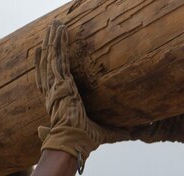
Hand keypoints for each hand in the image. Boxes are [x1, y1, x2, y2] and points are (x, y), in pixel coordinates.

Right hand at [35, 21, 128, 171]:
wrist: (75, 143)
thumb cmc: (84, 141)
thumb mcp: (105, 132)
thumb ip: (117, 130)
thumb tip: (134, 134)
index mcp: (61, 101)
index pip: (53, 79)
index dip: (51, 66)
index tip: (50, 54)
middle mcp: (55, 92)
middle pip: (50, 64)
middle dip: (51, 46)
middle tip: (51, 30)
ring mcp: (56, 87)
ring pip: (51, 58)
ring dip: (52, 40)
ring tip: (53, 25)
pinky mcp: (59, 83)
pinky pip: (56, 59)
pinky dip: (56, 45)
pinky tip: (57, 31)